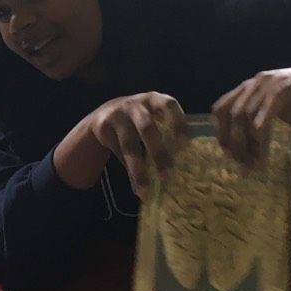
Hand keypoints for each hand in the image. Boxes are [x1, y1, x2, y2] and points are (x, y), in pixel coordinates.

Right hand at [64, 92, 187, 195]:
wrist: (105, 115)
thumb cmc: (140, 121)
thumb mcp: (153, 118)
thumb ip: (166, 135)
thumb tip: (186, 168)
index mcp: (154, 100)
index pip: (168, 105)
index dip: (178, 122)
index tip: (185, 144)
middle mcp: (136, 105)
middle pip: (147, 128)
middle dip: (158, 153)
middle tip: (168, 175)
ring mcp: (118, 116)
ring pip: (129, 145)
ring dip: (138, 170)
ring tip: (146, 190)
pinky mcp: (104, 127)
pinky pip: (118, 153)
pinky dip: (128, 171)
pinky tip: (137, 186)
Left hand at [212, 60, 290, 164]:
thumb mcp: (277, 114)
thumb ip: (262, 126)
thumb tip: (249, 154)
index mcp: (247, 89)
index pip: (221, 108)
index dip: (220, 132)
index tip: (227, 153)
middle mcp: (253, 84)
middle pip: (232, 114)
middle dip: (235, 142)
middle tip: (243, 164)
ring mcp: (268, 82)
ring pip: (247, 113)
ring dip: (249, 141)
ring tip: (255, 162)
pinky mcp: (285, 85)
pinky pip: (268, 109)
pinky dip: (263, 129)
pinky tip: (263, 145)